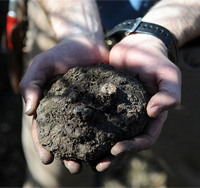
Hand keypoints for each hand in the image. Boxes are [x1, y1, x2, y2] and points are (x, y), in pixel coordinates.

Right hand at [19, 37, 108, 173]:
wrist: (87, 43)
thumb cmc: (61, 54)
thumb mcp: (41, 65)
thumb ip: (31, 85)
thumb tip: (28, 111)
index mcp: (51, 106)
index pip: (44, 130)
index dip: (44, 145)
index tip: (48, 158)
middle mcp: (69, 111)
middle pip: (67, 137)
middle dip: (69, 155)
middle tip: (75, 168)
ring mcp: (87, 108)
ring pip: (86, 134)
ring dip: (88, 151)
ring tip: (94, 163)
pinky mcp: (102, 104)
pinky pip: (104, 121)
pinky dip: (105, 134)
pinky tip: (110, 144)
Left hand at [95, 33, 180, 171]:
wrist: (136, 44)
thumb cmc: (153, 59)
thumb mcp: (167, 74)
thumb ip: (168, 93)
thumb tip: (154, 112)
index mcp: (150, 115)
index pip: (144, 138)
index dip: (132, 147)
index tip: (115, 150)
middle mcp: (133, 117)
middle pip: (125, 141)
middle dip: (112, 155)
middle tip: (96, 164)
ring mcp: (118, 110)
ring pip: (109, 134)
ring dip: (98, 147)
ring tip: (83, 156)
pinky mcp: (103, 101)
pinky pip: (96, 116)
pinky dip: (89, 126)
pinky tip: (76, 131)